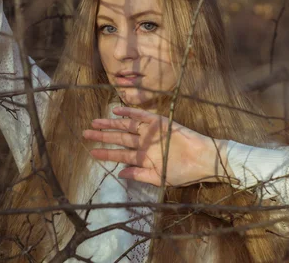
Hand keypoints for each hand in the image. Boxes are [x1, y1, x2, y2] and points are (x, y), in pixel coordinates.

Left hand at [83, 106, 233, 186]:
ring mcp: (151, 132)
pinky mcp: (159, 122)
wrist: (203, 159)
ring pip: (126, 127)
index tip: (91, 152)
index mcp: (144, 158)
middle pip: (119, 139)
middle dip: (102, 136)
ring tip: (95, 123)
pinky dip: (129, 113)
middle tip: (85, 133)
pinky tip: (116, 111)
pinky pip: (141, 117)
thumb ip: (140, 175)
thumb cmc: (184, 172)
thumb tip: (120, 173)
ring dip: (111, 124)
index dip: (105, 153)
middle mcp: (144, 144)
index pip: (120, 155)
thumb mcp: (160, 178)